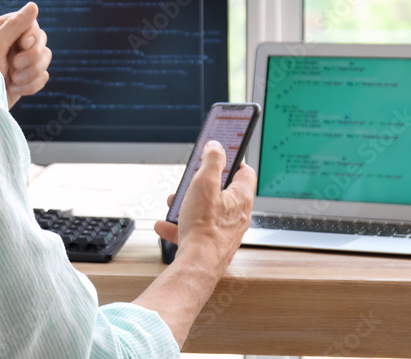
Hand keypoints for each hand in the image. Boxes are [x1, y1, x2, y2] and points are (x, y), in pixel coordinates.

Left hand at [0, 2, 51, 108]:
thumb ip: (15, 26)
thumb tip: (34, 5)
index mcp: (0, 30)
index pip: (30, 24)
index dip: (32, 35)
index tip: (24, 45)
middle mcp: (11, 43)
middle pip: (41, 40)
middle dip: (32, 56)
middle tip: (16, 65)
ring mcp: (19, 61)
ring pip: (45, 59)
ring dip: (31, 72)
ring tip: (14, 81)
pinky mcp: (25, 79)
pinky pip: (42, 77)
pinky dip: (31, 85)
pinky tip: (14, 89)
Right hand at [154, 141, 255, 269]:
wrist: (197, 266)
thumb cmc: (204, 227)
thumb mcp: (205, 183)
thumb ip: (212, 160)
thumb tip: (216, 146)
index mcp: (241, 198)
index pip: (245, 172)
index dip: (231, 161)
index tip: (217, 155)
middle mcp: (238, 215)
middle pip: (221, 191)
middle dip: (200, 185)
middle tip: (188, 183)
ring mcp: (225, 231)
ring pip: (207, 211)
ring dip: (187, 205)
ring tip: (173, 205)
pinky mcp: (212, 245)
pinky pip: (196, 230)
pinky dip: (180, 226)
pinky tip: (165, 225)